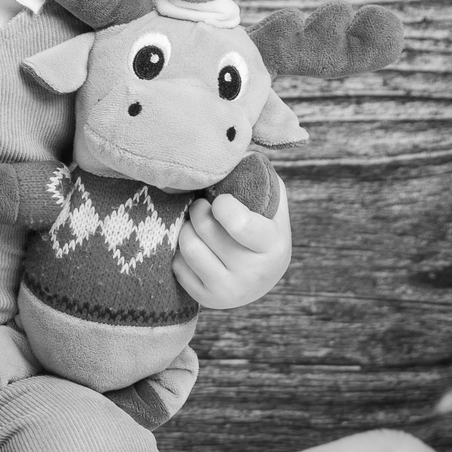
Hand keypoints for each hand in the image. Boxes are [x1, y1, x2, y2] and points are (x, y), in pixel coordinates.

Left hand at [174, 181, 290, 309]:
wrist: (260, 275)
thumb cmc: (261, 226)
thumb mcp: (270, 201)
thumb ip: (257, 176)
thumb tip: (231, 152)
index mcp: (273, 245)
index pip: (238, 223)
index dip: (222, 205)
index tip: (221, 201)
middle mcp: (253, 273)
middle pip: (205, 229)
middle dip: (198, 209)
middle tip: (202, 206)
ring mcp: (230, 290)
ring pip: (188, 247)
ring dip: (187, 228)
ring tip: (196, 224)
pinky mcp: (207, 299)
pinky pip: (178, 266)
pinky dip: (181, 252)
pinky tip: (196, 248)